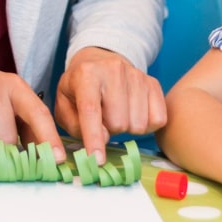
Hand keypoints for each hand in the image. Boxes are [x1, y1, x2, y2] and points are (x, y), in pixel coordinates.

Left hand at [53, 47, 166, 163]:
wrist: (100, 61)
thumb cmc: (78, 89)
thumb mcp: (64, 105)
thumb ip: (75, 125)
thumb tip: (103, 138)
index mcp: (86, 74)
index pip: (91, 110)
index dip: (93, 138)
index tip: (97, 160)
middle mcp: (113, 70)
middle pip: (118, 122)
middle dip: (110, 130)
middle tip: (103, 119)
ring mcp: (136, 75)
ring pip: (138, 124)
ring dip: (127, 128)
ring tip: (117, 113)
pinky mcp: (153, 82)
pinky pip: (158, 120)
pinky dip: (146, 125)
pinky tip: (133, 113)